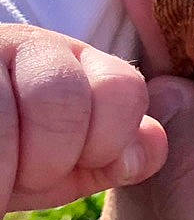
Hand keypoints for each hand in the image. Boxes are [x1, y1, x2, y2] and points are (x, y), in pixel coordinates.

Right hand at [0, 22, 166, 213]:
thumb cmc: (6, 165)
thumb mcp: (59, 168)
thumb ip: (110, 155)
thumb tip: (151, 145)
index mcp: (74, 61)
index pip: (124, 86)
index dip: (106, 140)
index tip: (74, 167)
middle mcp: (28, 43)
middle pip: (64, 96)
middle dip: (49, 158)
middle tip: (20, 176)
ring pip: (9, 114)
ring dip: (5, 168)